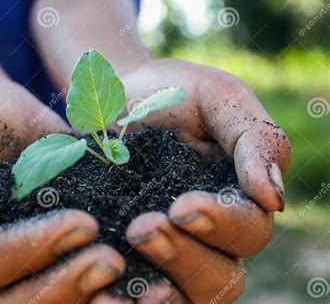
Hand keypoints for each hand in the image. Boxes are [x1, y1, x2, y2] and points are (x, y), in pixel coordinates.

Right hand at [0, 73, 124, 300]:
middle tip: (111, 261)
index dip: (24, 252)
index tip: (81, 221)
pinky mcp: (41, 260)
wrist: (0, 112)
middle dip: (62, 287)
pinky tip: (143, 288)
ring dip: (84, 302)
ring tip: (131, 284)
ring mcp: (7, 268)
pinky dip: (100, 296)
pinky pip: (68, 293)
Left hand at [97, 58, 290, 302]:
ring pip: (182, 294)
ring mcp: (166, 249)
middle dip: (184, 256)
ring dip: (159, 282)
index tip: (182, 206)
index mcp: (237, 200)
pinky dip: (124, 297)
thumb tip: (273, 198)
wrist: (109, 97)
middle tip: (143, 228)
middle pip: (219, 276)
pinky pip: (135, 289)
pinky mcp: (126, 253)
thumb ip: (255, 140)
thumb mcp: (218, 99)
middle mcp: (207, 235)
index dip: (221, 225)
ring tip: (123, 250)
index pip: (248, 231)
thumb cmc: (170, 92)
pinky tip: (102, 293)